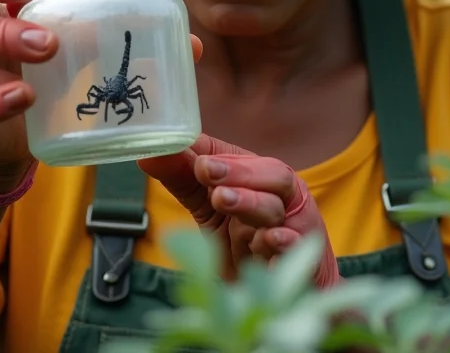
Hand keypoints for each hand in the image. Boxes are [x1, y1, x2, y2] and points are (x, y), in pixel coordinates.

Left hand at [139, 135, 340, 287]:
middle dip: (239, 172)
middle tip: (206, 172)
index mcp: (262, 178)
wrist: (276, 295)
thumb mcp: (208, 205)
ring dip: (250, 202)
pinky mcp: (303, 263)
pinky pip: (298, 248)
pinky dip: (285, 242)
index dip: (224, 159)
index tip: (198, 161)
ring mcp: (295, 228)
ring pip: (278, 210)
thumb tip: (147, 154)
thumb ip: (182, 178)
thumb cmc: (242, 239)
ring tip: (221, 199)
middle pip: (273, 175)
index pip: (246, 159)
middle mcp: (282, 198)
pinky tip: (270, 239)